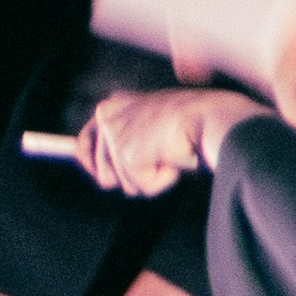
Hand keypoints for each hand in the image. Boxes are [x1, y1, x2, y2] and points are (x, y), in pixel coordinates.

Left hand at [70, 84, 250, 195]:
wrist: (209, 114)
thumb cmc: (190, 119)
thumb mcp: (150, 124)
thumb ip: (123, 137)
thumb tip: (88, 154)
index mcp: (111, 107)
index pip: (86, 140)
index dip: (92, 163)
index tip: (104, 173)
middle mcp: (106, 117)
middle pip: (103, 174)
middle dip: (130, 178)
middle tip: (157, 158)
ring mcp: (115, 136)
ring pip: (126, 184)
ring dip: (151, 176)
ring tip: (168, 151)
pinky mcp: (128, 155)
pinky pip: (145, 187)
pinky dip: (164, 180)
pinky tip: (174, 157)